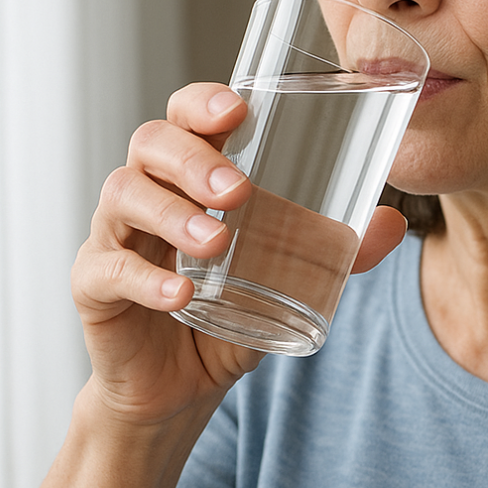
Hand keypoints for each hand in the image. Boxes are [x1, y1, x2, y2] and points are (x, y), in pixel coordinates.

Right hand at [71, 82, 407, 425]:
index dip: (203, 101)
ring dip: (172, 212)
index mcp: (191, 175)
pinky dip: (146, 279)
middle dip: (194, 158)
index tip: (238, 109)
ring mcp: (116, 236)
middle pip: (151, 143)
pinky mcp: (95, 287)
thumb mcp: (289, 275)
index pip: (185, 115)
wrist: (182, 385)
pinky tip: (181, 294)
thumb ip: (338, 248)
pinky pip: (107, 269)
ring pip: (122, 195)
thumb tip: (393, 222)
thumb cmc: (231, 308)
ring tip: (216, 241)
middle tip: (239, 190)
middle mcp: (148, 192)